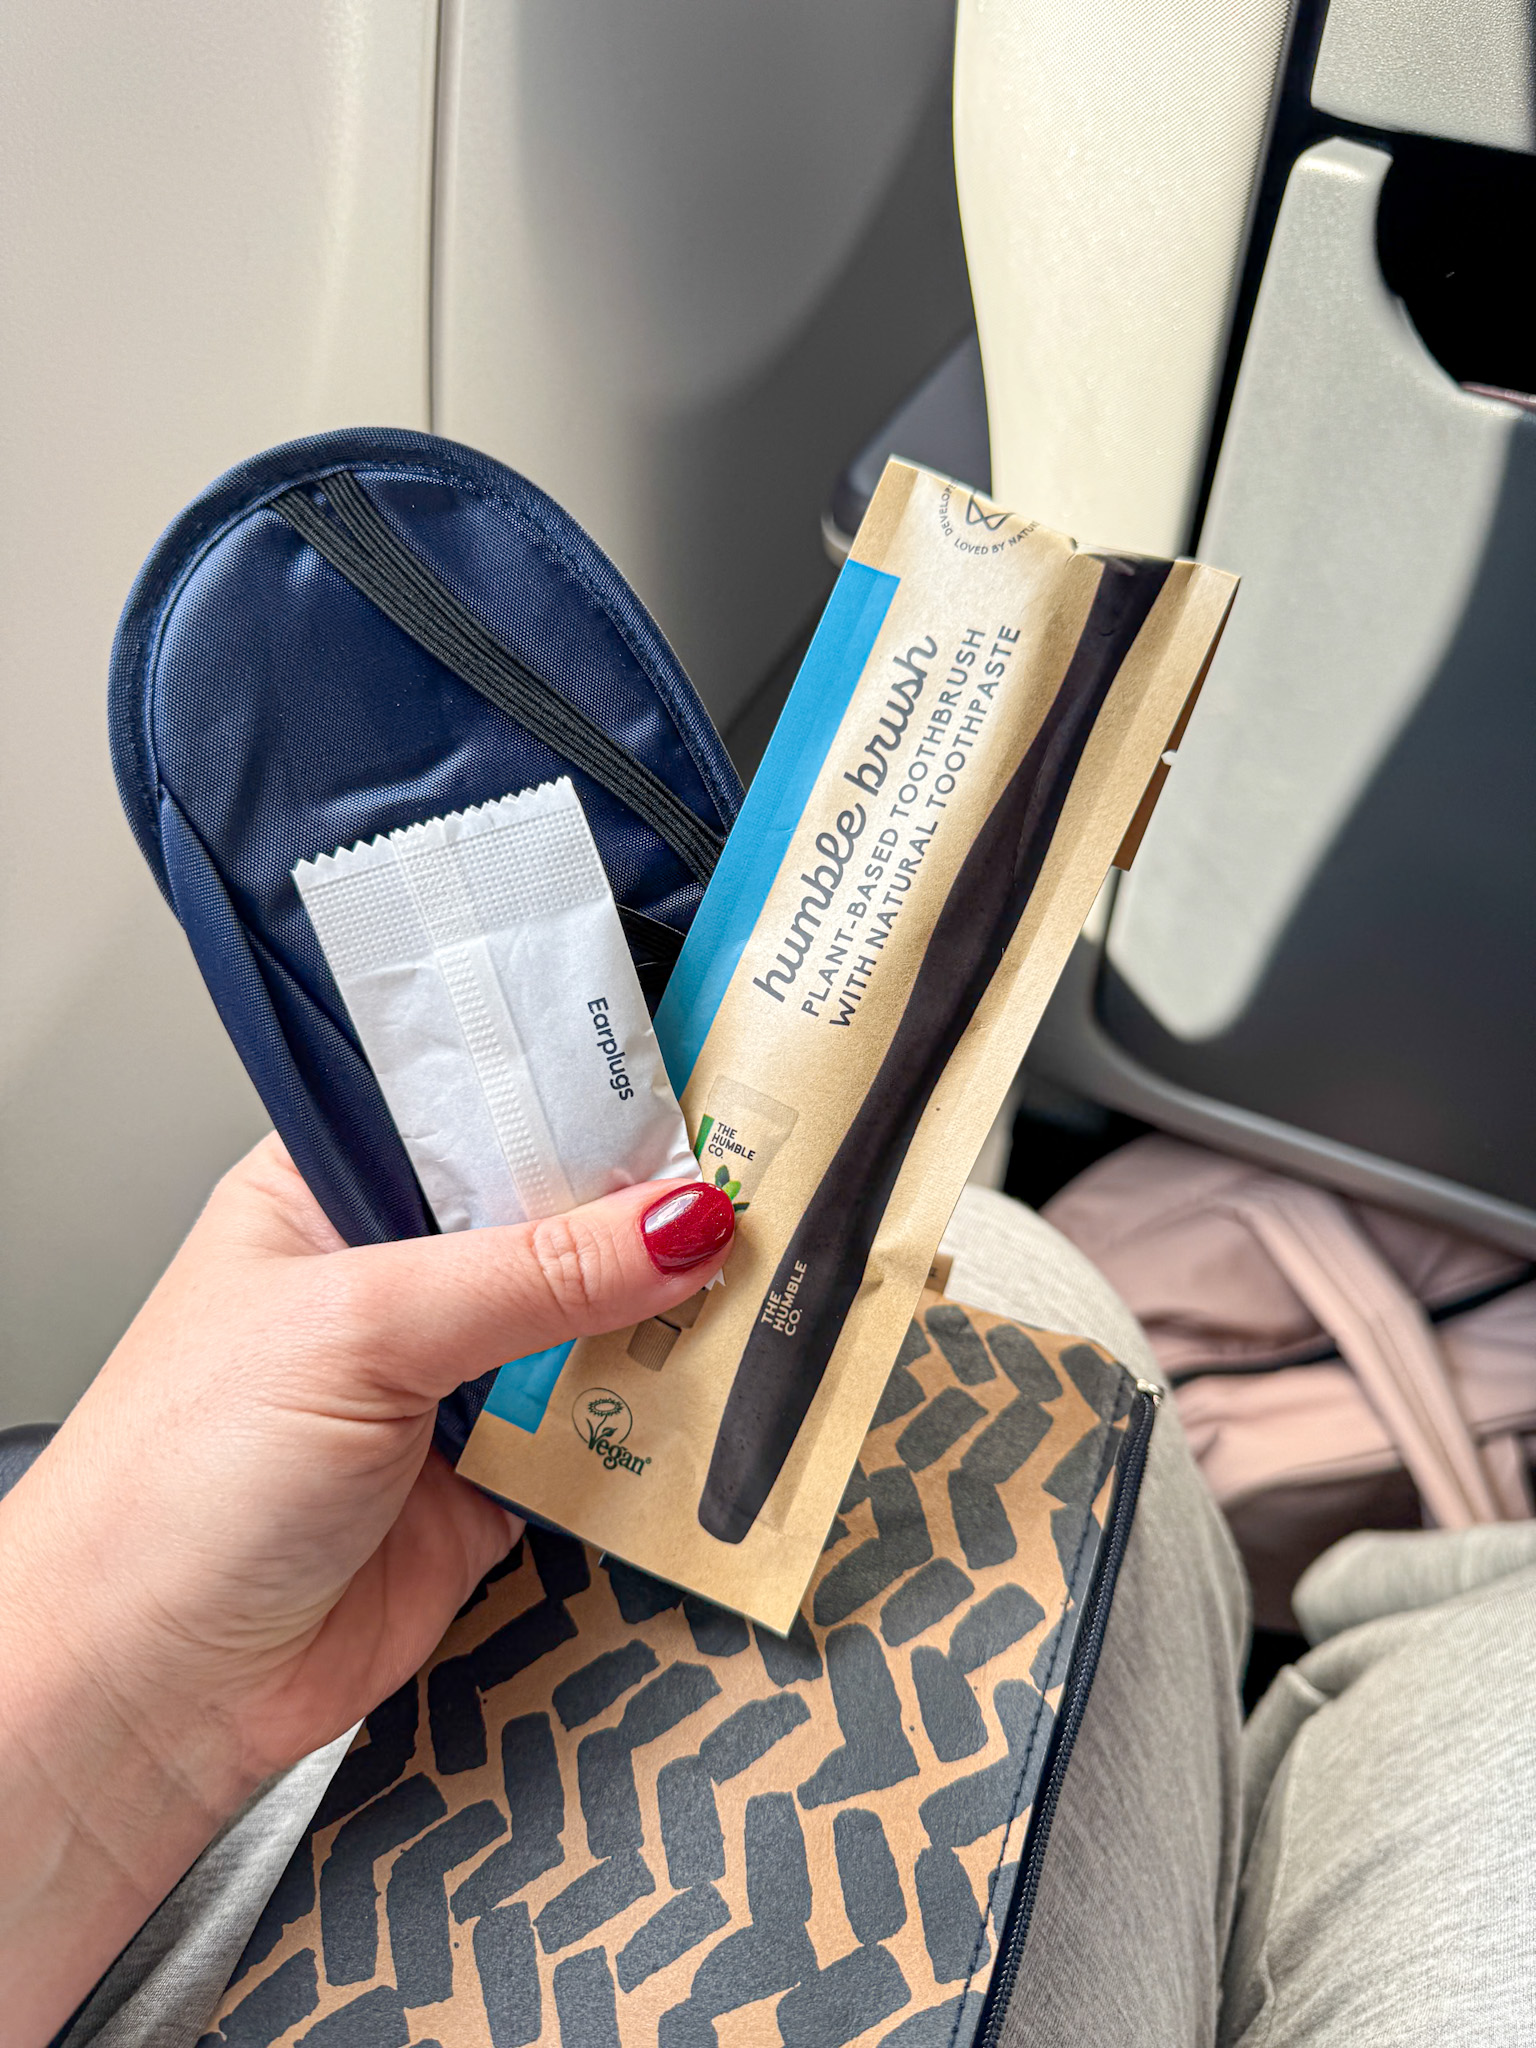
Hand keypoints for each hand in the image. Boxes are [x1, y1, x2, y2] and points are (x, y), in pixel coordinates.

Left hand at [0, 1136, 734, 2044]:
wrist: (149, 1693)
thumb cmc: (178, 1485)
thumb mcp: (363, 1329)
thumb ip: (533, 1272)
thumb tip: (683, 1219)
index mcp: (337, 1189)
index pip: (487, 1105)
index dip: (590, 1092)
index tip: (706, 1077)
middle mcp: (402, 1272)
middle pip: (559, 1212)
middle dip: (652, 1208)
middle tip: (768, 1179)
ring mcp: (455, 1376)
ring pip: (597, 1319)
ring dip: (670, 1312)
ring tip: (770, 1272)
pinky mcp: (501, 1475)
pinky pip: (610, 1427)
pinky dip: (667, 1414)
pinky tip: (731, 1383)